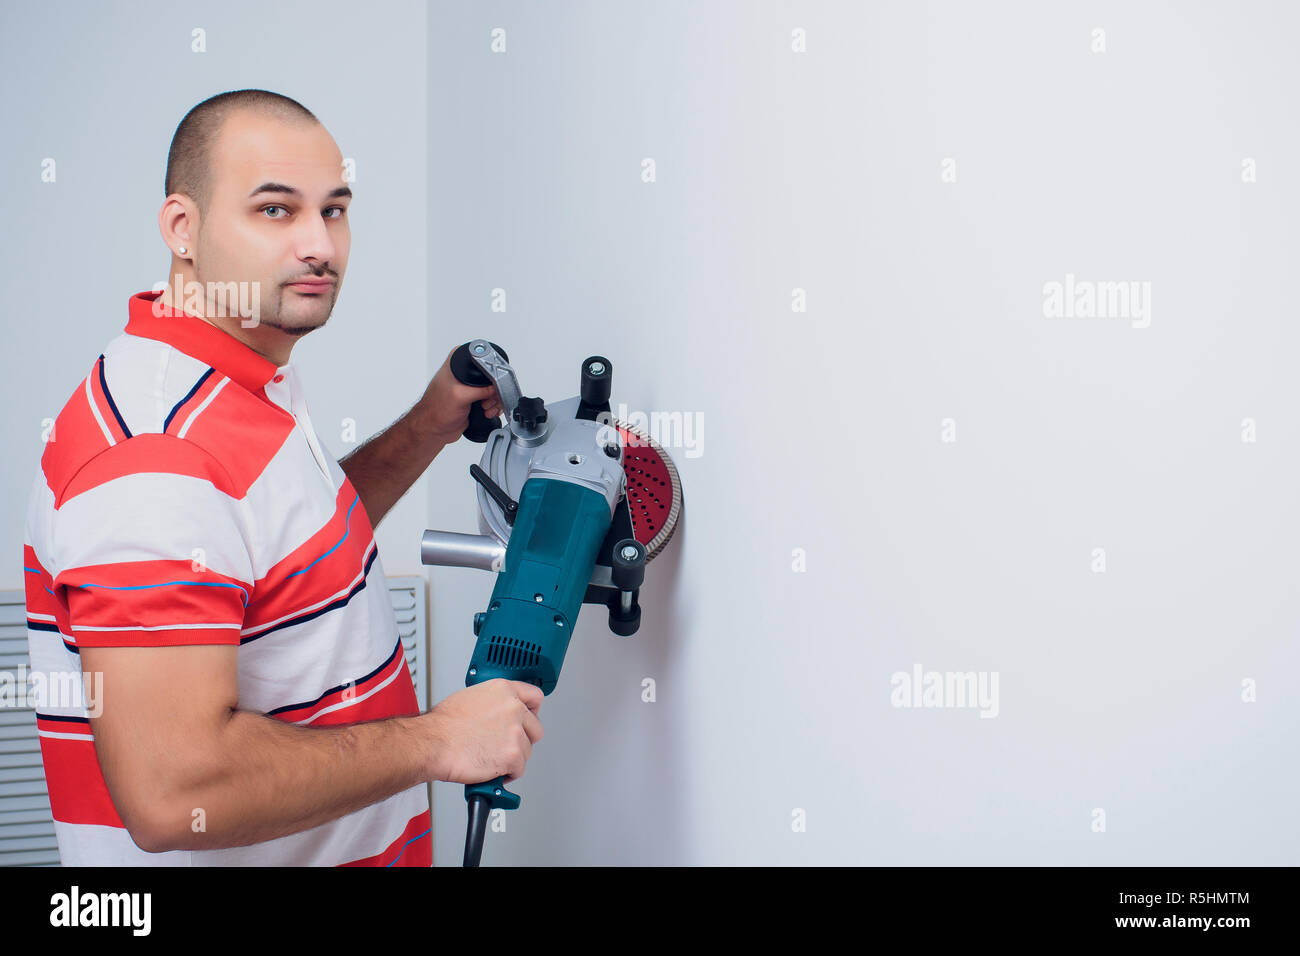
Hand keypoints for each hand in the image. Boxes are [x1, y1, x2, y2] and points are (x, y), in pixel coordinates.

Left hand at [419, 348, 505, 446]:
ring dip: (494, 401)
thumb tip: (498, 388)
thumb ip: (481, 389)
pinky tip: (486, 412)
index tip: (489, 388)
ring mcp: (470, 385)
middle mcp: (464, 371)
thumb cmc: (435, 411)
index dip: (491, 375)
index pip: (484, 360)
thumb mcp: (460, 395)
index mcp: (457, 361)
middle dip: (494, 392)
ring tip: (485, 409)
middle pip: (492, 376)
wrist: (433, 430)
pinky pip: (491, 399)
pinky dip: (493, 407)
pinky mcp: (473, 397)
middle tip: (485, 401)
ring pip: (494, 389)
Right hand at [426, 679, 543, 784]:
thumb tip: (499, 713)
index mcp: (504, 690)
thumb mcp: (471, 698)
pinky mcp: (513, 755)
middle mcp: (513, 708)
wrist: (432, 744)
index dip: (532, 711)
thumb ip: (493, 703)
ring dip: (512, 757)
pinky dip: (507, 774)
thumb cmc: (443, 725)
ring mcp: (515, 732)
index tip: (529, 718)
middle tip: (504, 744)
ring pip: (527, 751)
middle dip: (522, 739)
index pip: (535, 697)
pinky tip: (492, 768)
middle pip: (535, 728)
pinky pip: (519, 769)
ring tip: (491, 757)